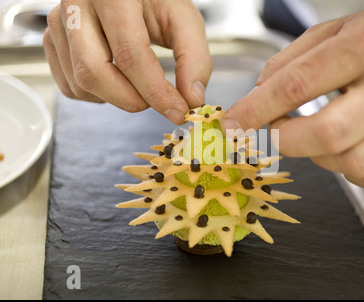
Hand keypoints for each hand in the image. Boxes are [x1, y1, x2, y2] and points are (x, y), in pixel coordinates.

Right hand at [44, 0, 211, 123]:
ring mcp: (58, 23)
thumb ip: (194, 58)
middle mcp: (77, 5)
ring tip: (138, 84)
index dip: (155, 91)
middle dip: (131, 101)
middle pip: (94, 72)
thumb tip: (192, 100)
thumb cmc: (154, 0)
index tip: (177, 111)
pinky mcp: (52, 41)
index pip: (129, 54)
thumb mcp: (182, 20)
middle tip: (157, 103)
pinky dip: (98, 96)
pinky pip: (70, 86)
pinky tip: (116, 80)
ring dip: (116, 98)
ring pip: (80, 83)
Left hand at [222, 7, 363, 192]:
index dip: (256, 110)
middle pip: (327, 134)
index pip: (298, 85)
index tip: (233, 124)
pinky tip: (347, 149)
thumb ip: (288, 63)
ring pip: (350, 163)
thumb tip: (255, 100)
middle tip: (277, 131)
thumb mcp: (331, 31)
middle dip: (286, 141)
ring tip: (318, 135)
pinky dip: (350, 172)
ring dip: (318, 157)